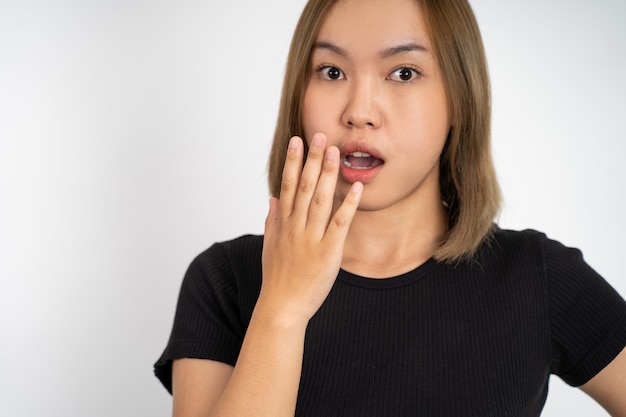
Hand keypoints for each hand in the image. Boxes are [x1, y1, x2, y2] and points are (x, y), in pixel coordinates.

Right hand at [260, 133, 362, 324]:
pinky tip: (355, 188)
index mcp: (284, 224)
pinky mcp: (328, 253)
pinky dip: (348, 206)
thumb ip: (272, 220)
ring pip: (320, 200)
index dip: (292, 162)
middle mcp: (296, 227)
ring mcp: (311, 239)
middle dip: (312, 159)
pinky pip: (339, 225)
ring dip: (327, 174)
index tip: (296, 141)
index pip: (287, 185)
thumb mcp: (269, 247)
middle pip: (304, 187)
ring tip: (335, 151)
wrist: (282, 308)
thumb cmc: (277, 279)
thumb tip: (273, 198)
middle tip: (319, 135)